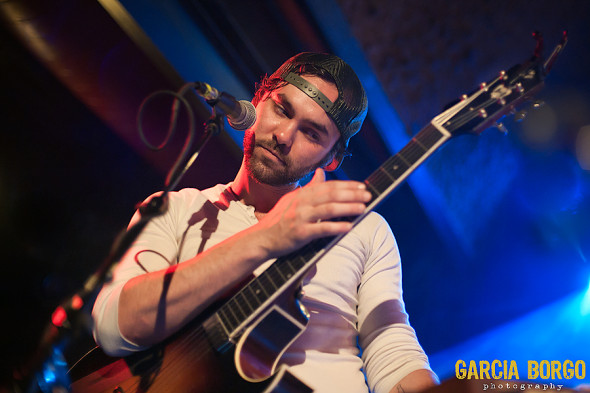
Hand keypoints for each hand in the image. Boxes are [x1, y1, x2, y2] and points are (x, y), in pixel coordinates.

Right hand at [256, 168, 370, 257]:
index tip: (361, 186)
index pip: (328, 186)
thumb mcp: (292, 199)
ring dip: (348, 208)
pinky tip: (348, 227)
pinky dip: (337, 227)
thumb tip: (321, 173)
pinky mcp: (300, 233)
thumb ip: (309, 187)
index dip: (346, 185)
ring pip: (329, 209)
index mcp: (301, 194)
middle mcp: (301, 203)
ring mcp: (300, 217)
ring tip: (363, 208)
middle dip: (351, 194)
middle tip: (368, 195)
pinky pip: (322, 229)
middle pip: (331, 195)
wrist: (262, 238)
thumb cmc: (279, 219)